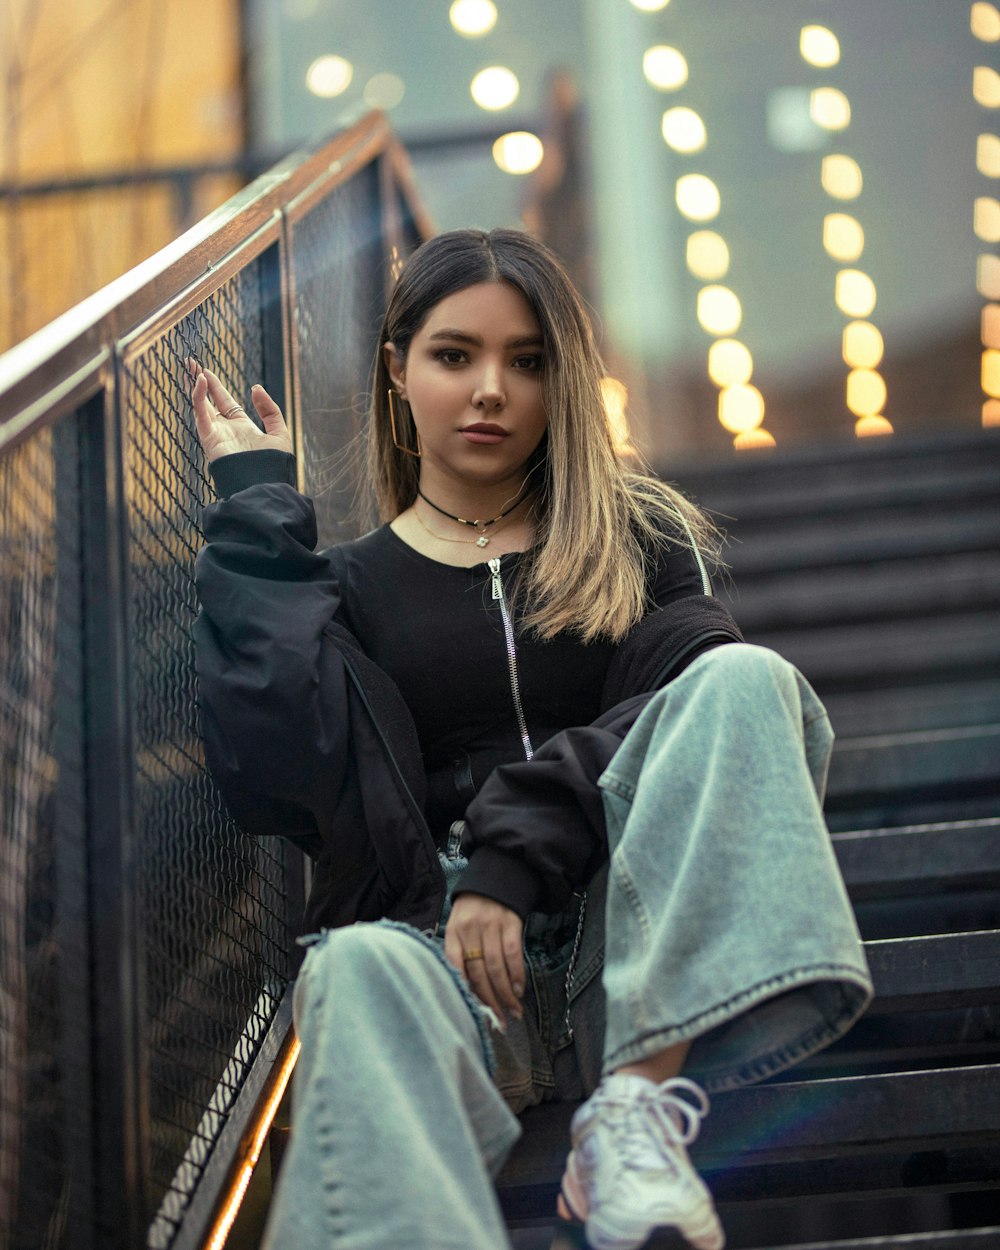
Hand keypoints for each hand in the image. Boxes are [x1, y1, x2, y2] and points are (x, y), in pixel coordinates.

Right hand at [188, 361, 293, 462]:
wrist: (264, 485)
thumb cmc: (274, 465)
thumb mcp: (279, 432)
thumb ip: (270, 410)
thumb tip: (256, 387)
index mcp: (241, 428)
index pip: (225, 403)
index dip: (215, 387)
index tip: (207, 371)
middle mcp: (226, 430)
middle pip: (209, 401)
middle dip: (201, 382)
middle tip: (191, 364)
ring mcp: (216, 434)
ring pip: (200, 405)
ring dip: (195, 386)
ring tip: (190, 366)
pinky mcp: (210, 439)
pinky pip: (201, 415)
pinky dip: (198, 398)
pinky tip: (199, 382)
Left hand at [445, 893, 524, 1027]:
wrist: (495, 878)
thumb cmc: (473, 910)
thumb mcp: (458, 925)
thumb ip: (458, 953)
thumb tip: (466, 991)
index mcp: (453, 932)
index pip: (455, 968)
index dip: (466, 993)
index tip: (474, 1014)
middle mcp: (470, 929)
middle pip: (479, 973)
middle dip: (490, 1002)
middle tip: (498, 1022)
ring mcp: (491, 925)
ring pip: (497, 968)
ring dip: (506, 994)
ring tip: (513, 1012)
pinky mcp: (511, 923)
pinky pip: (513, 954)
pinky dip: (517, 975)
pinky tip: (519, 990)